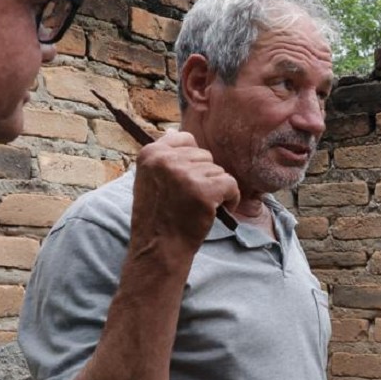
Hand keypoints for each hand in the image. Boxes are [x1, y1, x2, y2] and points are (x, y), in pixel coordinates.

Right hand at [127, 131, 238, 260]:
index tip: (185, 182)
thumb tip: (176, 132)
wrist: (159, 247)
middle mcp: (165, 160)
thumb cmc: (158, 215)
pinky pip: (231, 184)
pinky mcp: (204, 190)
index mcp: (150, 153)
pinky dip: (231, 199)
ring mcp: (184, 174)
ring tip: (198, 207)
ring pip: (218, 171)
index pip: (186, 139)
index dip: (192, 161)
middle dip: (204, 177)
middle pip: (205, 156)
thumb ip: (165, 157)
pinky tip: (217, 211)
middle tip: (190, 199)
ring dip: (216, 189)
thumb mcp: (149, 179)